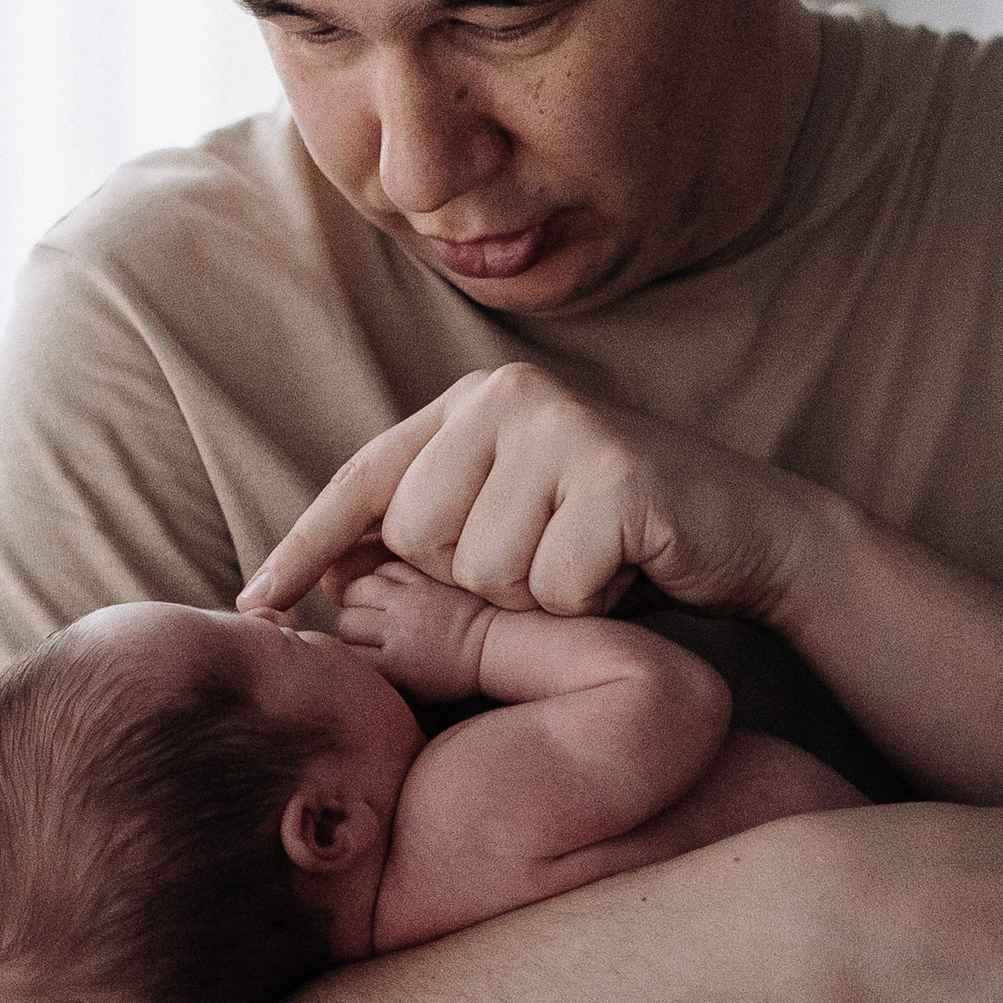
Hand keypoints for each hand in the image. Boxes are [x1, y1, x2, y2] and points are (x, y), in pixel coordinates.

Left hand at [243, 363, 803, 624]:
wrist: (748, 535)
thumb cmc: (616, 546)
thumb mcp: (510, 532)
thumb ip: (432, 538)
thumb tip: (327, 583)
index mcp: (470, 405)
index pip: (364, 479)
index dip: (304, 545)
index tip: (253, 604)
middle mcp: (507, 397)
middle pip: (419, 538)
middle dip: (474, 584)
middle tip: (546, 566)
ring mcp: (563, 427)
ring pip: (482, 570)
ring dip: (535, 601)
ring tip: (588, 566)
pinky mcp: (614, 473)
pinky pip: (550, 586)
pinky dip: (586, 605)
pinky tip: (624, 572)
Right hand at [336, 561, 497, 703]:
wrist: (490, 647)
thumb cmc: (450, 676)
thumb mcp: (413, 693)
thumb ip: (377, 678)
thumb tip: (348, 665)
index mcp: (394, 664)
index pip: (344, 653)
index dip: (349, 654)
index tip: (362, 656)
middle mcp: (397, 629)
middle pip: (346, 621)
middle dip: (352, 628)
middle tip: (367, 633)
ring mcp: (410, 600)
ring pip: (358, 589)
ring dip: (360, 599)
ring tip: (374, 608)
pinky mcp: (422, 579)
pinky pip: (386, 570)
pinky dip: (383, 578)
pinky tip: (392, 591)